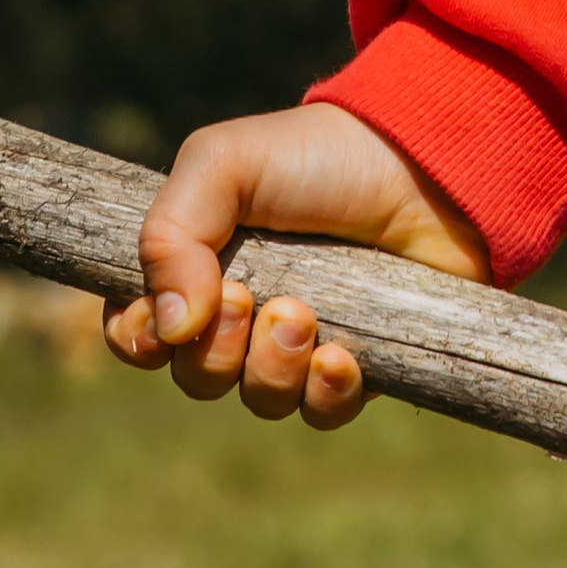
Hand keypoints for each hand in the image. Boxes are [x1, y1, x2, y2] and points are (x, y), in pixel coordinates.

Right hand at [101, 106, 487, 425]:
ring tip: (303, 315)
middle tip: (252, 298)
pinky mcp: (363, 362)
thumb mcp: (224, 163)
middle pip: (194, 376)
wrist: (427, 163)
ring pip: (258, 399)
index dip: (140, 340)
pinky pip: (323, 412)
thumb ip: (171, 233)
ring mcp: (304, 340)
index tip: (170, 320)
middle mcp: (245, 310)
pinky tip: (341, 356)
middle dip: (214, 349)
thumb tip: (170, 327)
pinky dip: (324, 393)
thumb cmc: (320, 155)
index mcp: (198, 264)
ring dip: (271, 368)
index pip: (138, 333)